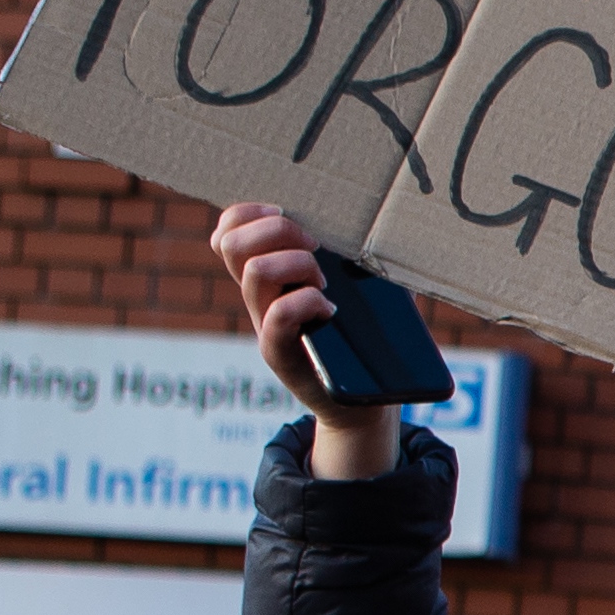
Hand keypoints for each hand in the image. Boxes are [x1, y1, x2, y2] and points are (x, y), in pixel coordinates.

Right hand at [209, 205, 400, 479]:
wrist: (361, 401)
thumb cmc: (364, 335)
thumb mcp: (359, 287)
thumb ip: (358, 256)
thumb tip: (387, 222)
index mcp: (269, 276)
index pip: (227, 233)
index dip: (247, 214)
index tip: (288, 213)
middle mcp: (258, 298)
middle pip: (231, 244)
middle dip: (277, 231)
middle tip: (314, 248)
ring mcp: (265, 325)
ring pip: (255, 272)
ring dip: (297, 264)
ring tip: (324, 282)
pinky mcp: (279, 353)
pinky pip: (278, 315)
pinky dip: (306, 302)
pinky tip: (330, 309)